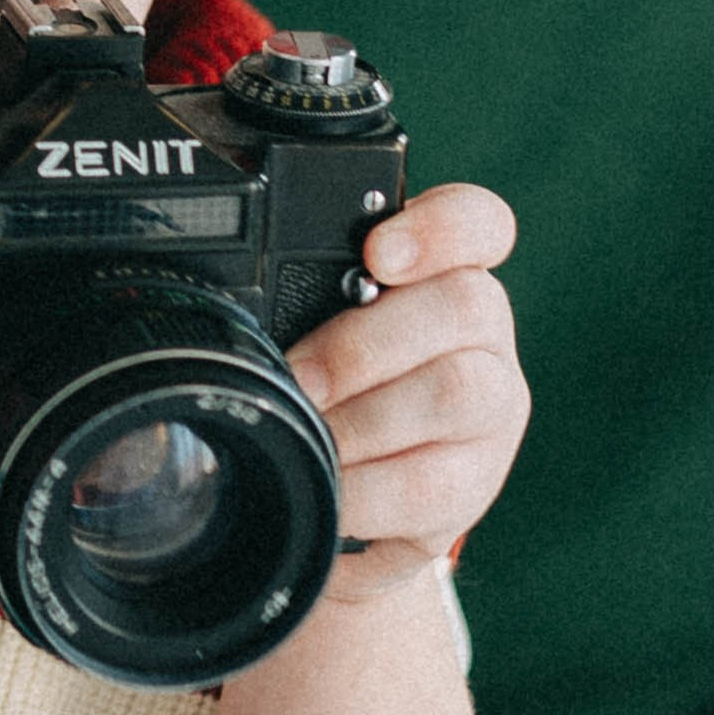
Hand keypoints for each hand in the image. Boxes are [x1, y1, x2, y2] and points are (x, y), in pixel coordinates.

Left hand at [286, 180, 525, 602]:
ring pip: (459, 391)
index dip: (441, 227)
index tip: (378, 253)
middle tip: (298, 377)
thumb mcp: (300, 327)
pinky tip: (331, 491)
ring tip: (310, 435)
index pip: (477, 222)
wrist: (342, 486)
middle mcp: (478, 330)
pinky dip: (367, 492)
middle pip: (463, 304)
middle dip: (362, 344)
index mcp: (434, 271)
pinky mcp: (476, 479)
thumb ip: (288, 299)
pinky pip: (433, 484)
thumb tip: (222, 306)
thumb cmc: (318, 384)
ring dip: (366, 419)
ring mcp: (492, 405)